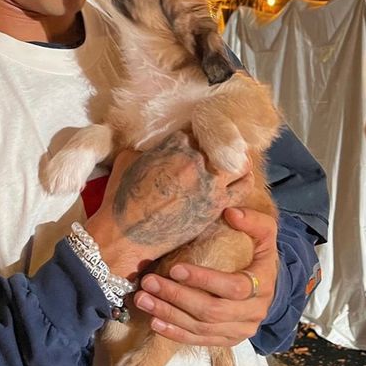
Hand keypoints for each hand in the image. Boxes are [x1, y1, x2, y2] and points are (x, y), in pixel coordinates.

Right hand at [86, 132, 252, 279]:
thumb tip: (152, 147)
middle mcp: (196, 160)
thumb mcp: (126, 161)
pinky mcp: (217, 204)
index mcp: (176, 144)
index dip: (195, 136)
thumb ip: (146, 148)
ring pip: (237, 160)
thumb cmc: (121, 198)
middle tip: (215, 149)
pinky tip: (240, 177)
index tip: (195, 141)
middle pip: (218, 143)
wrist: (126, 235)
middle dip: (216, 145)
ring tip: (232, 160)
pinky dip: (244, 178)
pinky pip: (243, 186)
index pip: (196, 130)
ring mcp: (209, 182)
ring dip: (234, 158)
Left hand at [132, 206, 278, 346]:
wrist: (267, 285)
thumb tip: (230, 213)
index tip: (174, 268)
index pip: (234, 287)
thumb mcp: (264, 234)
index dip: (204, 279)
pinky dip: (175, 333)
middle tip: (149, 283)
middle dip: (176, 297)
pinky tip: (155, 321)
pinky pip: (199, 340)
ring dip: (169, 314)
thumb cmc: (259, 255)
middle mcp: (254, 313)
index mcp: (263, 285)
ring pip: (201, 328)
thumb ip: (253, 221)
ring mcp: (240, 330)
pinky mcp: (227, 340)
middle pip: (212, 311)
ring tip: (143, 300)